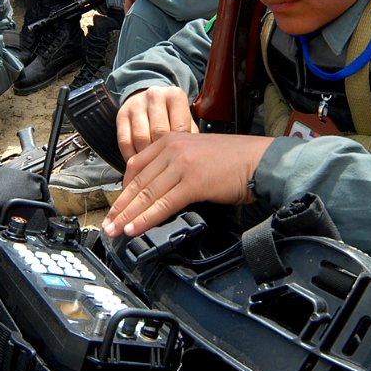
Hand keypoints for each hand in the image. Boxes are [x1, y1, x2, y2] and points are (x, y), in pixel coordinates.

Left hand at [101, 132, 271, 237]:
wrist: (261, 161)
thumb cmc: (235, 163)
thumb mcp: (198, 156)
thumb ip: (176, 168)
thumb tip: (159, 192)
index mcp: (172, 139)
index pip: (136, 166)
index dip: (123, 190)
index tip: (117, 207)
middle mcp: (173, 148)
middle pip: (138, 181)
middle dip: (121, 206)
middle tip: (109, 223)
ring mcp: (182, 163)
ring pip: (147, 194)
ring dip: (129, 215)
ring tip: (116, 231)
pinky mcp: (193, 181)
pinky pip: (163, 204)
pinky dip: (147, 218)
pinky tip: (136, 228)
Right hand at [116, 86, 197, 159]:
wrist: (150, 102)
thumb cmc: (172, 117)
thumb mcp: (186, 121)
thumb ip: (189, 137)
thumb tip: (188, 159)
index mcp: (175, 96)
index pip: (179, 128)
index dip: (180, 149)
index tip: (180, 161)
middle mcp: (155, 96)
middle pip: (159, 133)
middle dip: (163, 154)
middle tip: (167, 167)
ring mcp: (136, 104)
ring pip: (140, 138)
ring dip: (146, 157)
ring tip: (152, 167)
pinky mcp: (121, 114)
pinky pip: (125, 141)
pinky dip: (131, 156)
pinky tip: (139, 163)